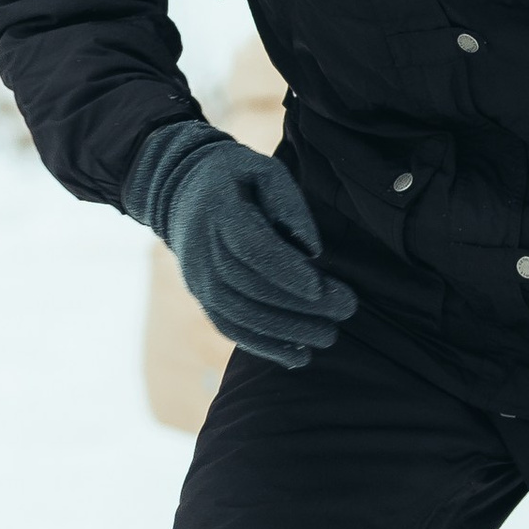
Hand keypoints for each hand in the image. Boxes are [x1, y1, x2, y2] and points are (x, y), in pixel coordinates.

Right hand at [126, 120, 355, 367]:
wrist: (182, 192)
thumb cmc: (237, 178)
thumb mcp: (264, 171)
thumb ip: (288, 203)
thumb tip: (311, 251)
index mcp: (220, 212)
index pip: (250, 247)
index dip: (285, 271)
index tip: (321, 287)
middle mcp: (203, 250)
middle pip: (250, 286)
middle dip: (300, 305)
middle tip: (346, 310)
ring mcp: (198, 279)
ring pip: (240, 314)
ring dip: (286, 332)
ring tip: (328, 336)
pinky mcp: (203, 298)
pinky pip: (230, 329)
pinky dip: (264, 347)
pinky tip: (297, 358)